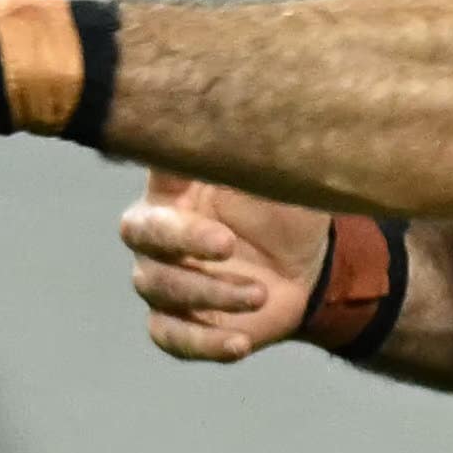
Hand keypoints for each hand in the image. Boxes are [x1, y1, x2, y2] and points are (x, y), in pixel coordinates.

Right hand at [116, 172, 338, 366]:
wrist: (310, 270)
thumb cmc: (285, 212)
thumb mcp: (279, 179)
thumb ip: (253, 153)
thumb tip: (246, 108)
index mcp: (176, 186)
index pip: (152, 170)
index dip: (168, 171)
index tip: (195, 176)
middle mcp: (159, 231)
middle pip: (142, 233)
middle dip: (183, 240)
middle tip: (228, 245)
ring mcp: (164, 278)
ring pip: (161, 288)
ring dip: (212, 294)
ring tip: (260, 294)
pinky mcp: (178, 322)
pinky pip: (172, 337)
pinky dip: (204, 343)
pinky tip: (240, 343)